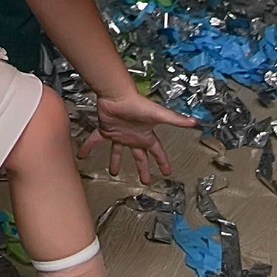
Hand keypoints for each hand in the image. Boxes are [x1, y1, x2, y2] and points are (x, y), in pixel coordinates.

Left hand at [78, 87, 195, 183]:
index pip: (157, 152)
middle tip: (145, 181)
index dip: (162, 162)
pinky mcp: (105, 130)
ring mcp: (119, 134)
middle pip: (139, 156)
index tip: (167, 173)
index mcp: (146, 136)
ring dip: (115, 162)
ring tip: (113, 173)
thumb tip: (195, 122)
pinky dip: (88, 147)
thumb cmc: (138, 104)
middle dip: (143, 169)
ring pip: (117, 152)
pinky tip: (81, 155)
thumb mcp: (159, 115)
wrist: (117, 95)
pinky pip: (95, 141)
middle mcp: (133, 137)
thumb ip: (176, 120)